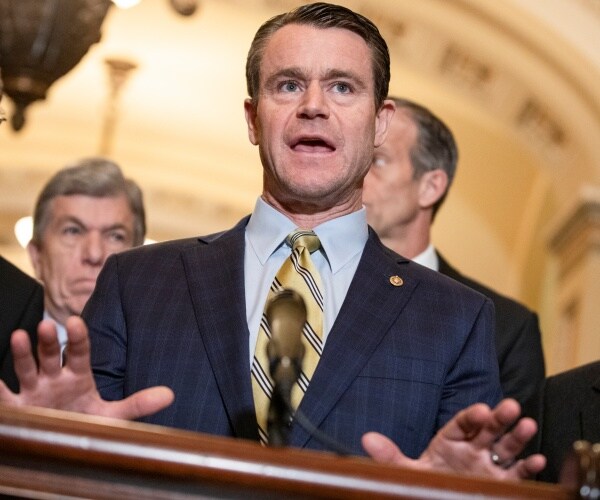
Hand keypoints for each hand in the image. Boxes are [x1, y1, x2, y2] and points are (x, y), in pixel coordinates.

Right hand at [0, 316, 173, 419]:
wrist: (59, 441)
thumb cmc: (83, 421)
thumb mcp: (110, 416)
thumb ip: (137, 404)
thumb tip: (170, 395)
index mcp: (77, 377)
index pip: (79, 353)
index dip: (78, 338)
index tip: (77, 321)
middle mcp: (54, 379)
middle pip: (51, 355)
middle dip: (49, 341)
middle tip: (48, 325)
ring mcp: (33, 392)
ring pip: (26, 369)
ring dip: (22, 353)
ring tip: (18, 335)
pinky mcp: (17, 409)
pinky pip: (2, 397)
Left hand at [362, 398, 545, 479]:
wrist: (444, 496)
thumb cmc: (427, 482)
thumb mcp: (407, 471)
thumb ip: (390, 456)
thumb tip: (367, 439)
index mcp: (449, 441)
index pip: (461, 424)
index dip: (471, 417)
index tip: (480, 410)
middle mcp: (472, 450)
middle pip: (487, 430)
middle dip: (499, 418)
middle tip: (511, 406)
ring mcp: (488, 466)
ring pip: (505, 448)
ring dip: (517, 437)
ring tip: (528, 424)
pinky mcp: (501, 484)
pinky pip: (517, 474)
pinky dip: (528, 468)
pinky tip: (538, 459)